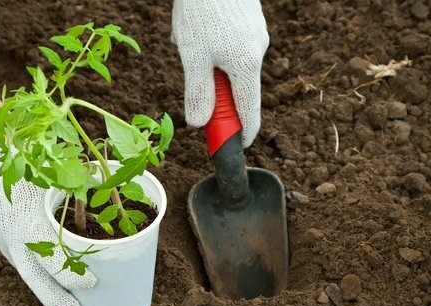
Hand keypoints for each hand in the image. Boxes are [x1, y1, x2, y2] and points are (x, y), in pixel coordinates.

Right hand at [0, 140, 96, 305]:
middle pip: (34, 278)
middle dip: (55, 299)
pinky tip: (40, 266)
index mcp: (30, 219)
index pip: (54, 260)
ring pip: (21, 267)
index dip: (73, 277)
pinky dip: (28, 262)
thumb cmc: (24, 152)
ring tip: (61, 293)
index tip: (91, 284)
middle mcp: (10, 233)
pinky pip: (11, 252)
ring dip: (41, 282)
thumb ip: (75, 188)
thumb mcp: (52, 171)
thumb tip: (102, 196)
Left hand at [172, 0, 268, 146]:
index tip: (233, 147)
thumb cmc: (201, 8)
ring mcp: (256, 36)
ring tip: (190, 43)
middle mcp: (258, 52)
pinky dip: (213, 51)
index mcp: (246, 65)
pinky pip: (231, 49)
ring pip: (231, 68)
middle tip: (194, 81)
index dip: (241, 135)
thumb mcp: (192, 55)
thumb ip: (198, 92)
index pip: (250, 113)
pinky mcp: (250, 23)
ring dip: (209, 67)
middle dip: (214, 93)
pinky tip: (198, 31)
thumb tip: (199, 123)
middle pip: (239, 91)